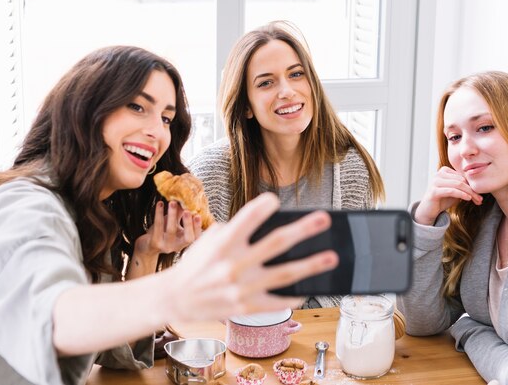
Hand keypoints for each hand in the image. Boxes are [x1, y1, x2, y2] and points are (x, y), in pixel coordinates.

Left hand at [134, 201, 201, 258]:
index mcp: (184, 241)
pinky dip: (159, 213)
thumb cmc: (162, 232)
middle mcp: (177, 246)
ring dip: (172, 215)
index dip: (198, 226)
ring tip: (172, 203)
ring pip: (171, 230)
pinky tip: (160, 204)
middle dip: (188, 224)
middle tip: (187, 211)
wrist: (146, 246)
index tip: (198, 215)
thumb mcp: (173, 223)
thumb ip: (180, 213)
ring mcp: (166, 246)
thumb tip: (186, 199)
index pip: (196, 236)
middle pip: (188, 238)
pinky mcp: (155, 243)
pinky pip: (158, 226)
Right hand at [161, 193, 338, 321]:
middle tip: (324, 220)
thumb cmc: (196, 264)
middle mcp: (233, 264)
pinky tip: (309, 288)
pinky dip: (294, 296)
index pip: (247, 218)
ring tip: (331, 257)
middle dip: (302, 230)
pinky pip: (276, 302)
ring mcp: (241, 287)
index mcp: (223, 243)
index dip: (263, 207)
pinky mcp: (245, 306)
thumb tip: (271, 226)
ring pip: (284, 274)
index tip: (276, 199)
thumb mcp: (209, 240)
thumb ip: (236, 231)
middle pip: (275, 243)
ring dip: (311, 265)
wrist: (175, 298)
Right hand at [414, 166, 481, 224]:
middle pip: (461, 180)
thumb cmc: (443, 199)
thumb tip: (479, 186)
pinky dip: (461, 194)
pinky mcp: (434, 191)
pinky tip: (468, 198)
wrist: (429, 210)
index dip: (473, 186)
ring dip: (470, 193)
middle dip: (473, 190)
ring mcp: (435, 182)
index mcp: (444, 171)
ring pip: (458, 184)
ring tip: (477, 200)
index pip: (463, 176)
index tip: (480, 196)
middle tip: (480, 199)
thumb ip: (464, 187)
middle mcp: (438, 174)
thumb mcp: (455, 191)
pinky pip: (451, 191)